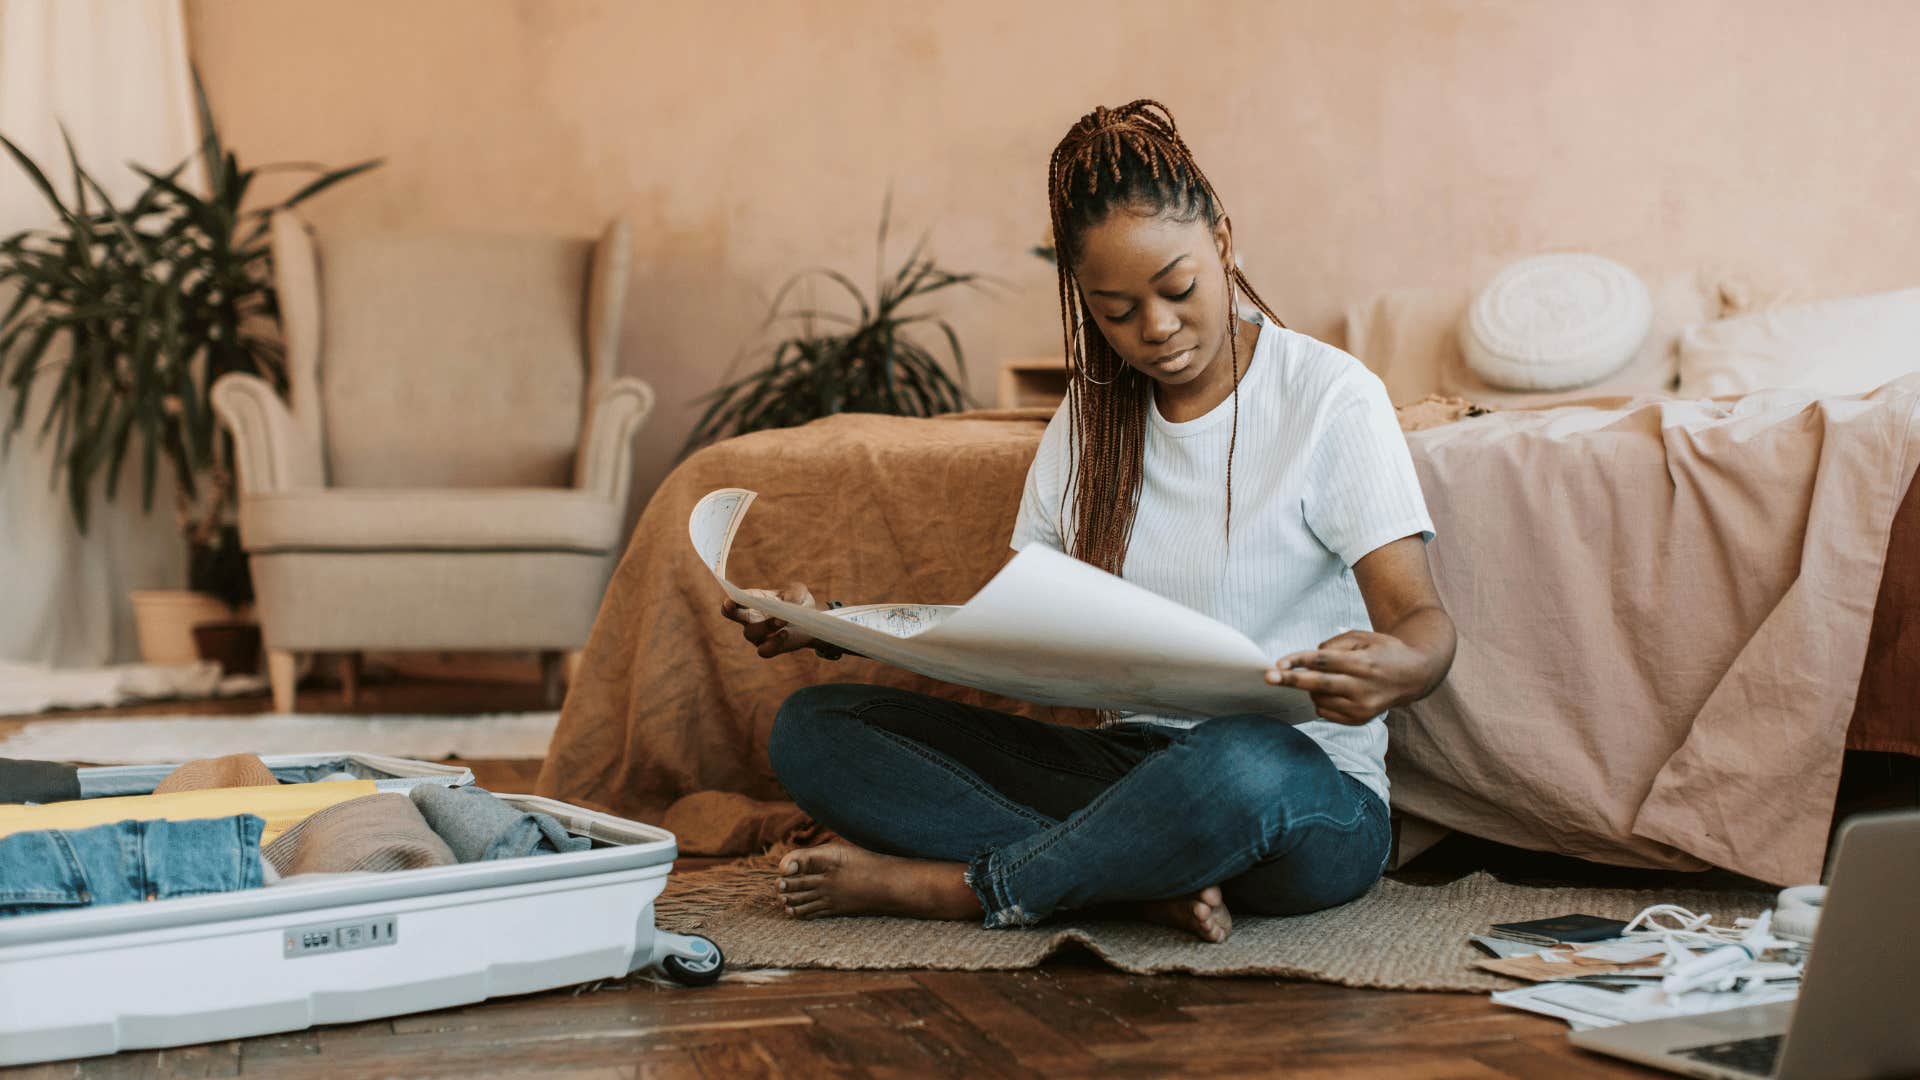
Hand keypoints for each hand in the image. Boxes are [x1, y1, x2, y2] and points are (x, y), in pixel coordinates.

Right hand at [721, 582, 822, 658]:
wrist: (812, 623)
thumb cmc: (800, 602)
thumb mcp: (800, 591)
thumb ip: (794, 592)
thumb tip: (789, 603)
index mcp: (754, 599)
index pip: (735, 601)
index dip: (729, 602)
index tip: (731, 601)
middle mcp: (751, 617)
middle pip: (733, 615)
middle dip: (733, 612)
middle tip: (737, 608)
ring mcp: (758, 635)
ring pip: (750, 633)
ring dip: (765, 626)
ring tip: (782, 621)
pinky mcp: (769, 648)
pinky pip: (763, 651)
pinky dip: (773, 643)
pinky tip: (784, 634)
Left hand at [1265, 630, 1427, 725]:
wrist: (1414, 676)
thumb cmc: (1383, 651)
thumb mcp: (1363, 637)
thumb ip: (1335, 645)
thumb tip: (1310, 658)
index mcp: (1364, 663)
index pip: (1324, 662)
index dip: (1299, 661)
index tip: (1278, 663)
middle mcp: (1363, 688)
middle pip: (1320, 684)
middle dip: (1291, 681)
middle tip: (1269, 678)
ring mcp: (1362, 707)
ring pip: (1320, 699)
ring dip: (1310, 688)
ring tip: (1322, 677)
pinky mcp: (1360, 720)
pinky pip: (1326, 712)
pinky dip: (1320, 700)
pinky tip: (1331, 690)